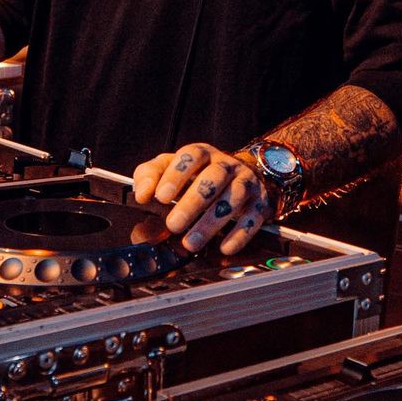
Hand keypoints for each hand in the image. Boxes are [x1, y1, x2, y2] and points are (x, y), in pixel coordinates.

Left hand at [133, 143, 272, 255]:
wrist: (243, 175)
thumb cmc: (197, 175)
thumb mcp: (170, 168)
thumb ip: (149, 176)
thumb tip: (141, 194)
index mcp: (203, 154)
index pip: (191, 156)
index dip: (176, 175)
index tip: (160, 196)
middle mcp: (226, 165)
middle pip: (213, 178)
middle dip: (193, 202)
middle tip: (173, 224)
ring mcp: (246, 183)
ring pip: (233, 198)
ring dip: (211, 222)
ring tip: (191, 242)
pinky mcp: (260, 203)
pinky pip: (253, 218)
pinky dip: (239, 234)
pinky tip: (224, 246)